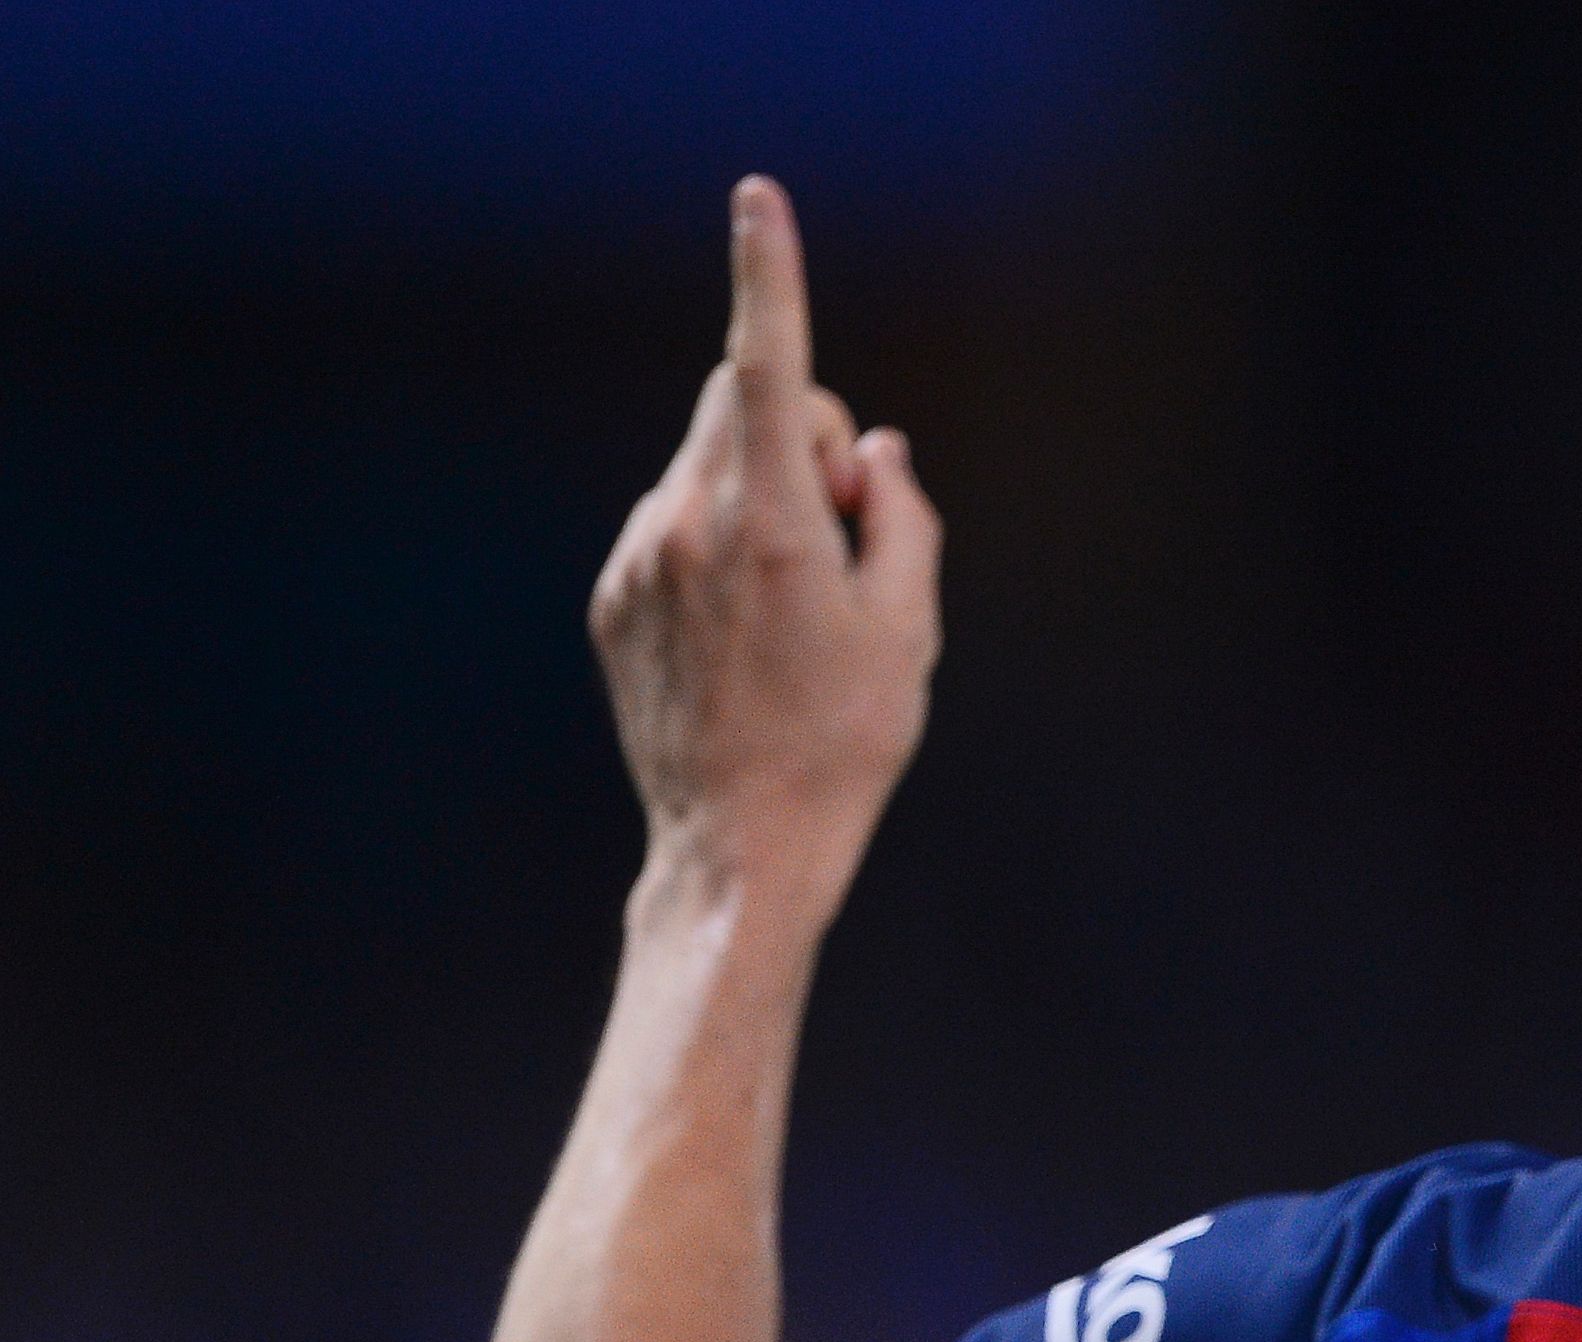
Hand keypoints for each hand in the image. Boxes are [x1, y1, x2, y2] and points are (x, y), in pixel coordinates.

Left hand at [590, 178, 941, 881]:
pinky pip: (674, 527)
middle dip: (801, 441)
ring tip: (791, 618)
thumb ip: (901, 518)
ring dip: (759, 503)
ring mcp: (639, 558)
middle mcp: (688, 523)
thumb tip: (871, 450)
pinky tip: (745, 643)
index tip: (757, 199)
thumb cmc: (844, 743)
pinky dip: (717, 551)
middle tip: (848, 544)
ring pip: (707, 469)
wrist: (738, 847)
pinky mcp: (613, 596)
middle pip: (744, 407)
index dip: (770, 277)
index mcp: (771, 525)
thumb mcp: (913, 631)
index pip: (770, 369)